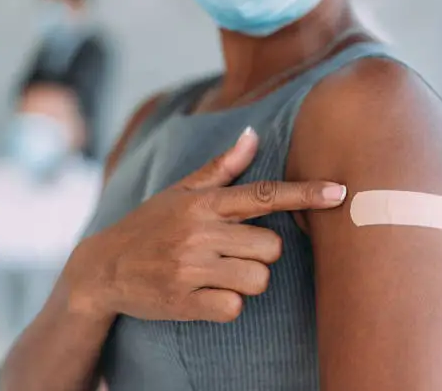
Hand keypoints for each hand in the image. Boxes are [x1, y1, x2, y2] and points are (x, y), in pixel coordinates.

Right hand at [66, 128, 346, 322]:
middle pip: (271, 247)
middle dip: (260, 253)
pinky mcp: (183, 302)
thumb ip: (221, 167)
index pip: (262, 195)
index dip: (304, 194)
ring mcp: (190, 268)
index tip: (339, 192)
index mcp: (202, 203)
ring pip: (258, 279)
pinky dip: (227, 305)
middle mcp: (198, 233)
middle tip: (230, 252)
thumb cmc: (150, 225)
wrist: (103, 269)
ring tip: (218, 274)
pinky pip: (234, 308)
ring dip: (246, 281)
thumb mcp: (180, 191)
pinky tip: (204, 295)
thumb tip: (252, 133)